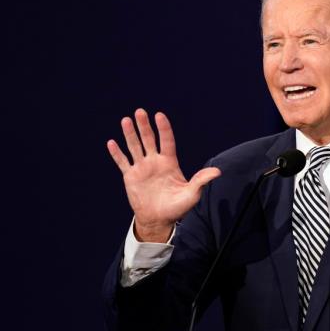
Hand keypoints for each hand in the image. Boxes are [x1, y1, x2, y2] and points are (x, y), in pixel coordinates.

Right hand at [107, 109, 220, 242]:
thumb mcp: (191, 194)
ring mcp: (142, 168)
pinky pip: (123, 162)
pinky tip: (111, 143)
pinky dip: (117, 154)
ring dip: (130, 134)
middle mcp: (155, 161)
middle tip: (140, 111)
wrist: (159, 220)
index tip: (159, 115)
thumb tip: (218, 172)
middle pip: (149, 139)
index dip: (164, 129)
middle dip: (144, 126)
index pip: (167, 141)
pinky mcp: (130, 177)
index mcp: (169, 162)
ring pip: (134, 147)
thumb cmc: (177, 207)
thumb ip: (201, 181)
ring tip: (126, 120)